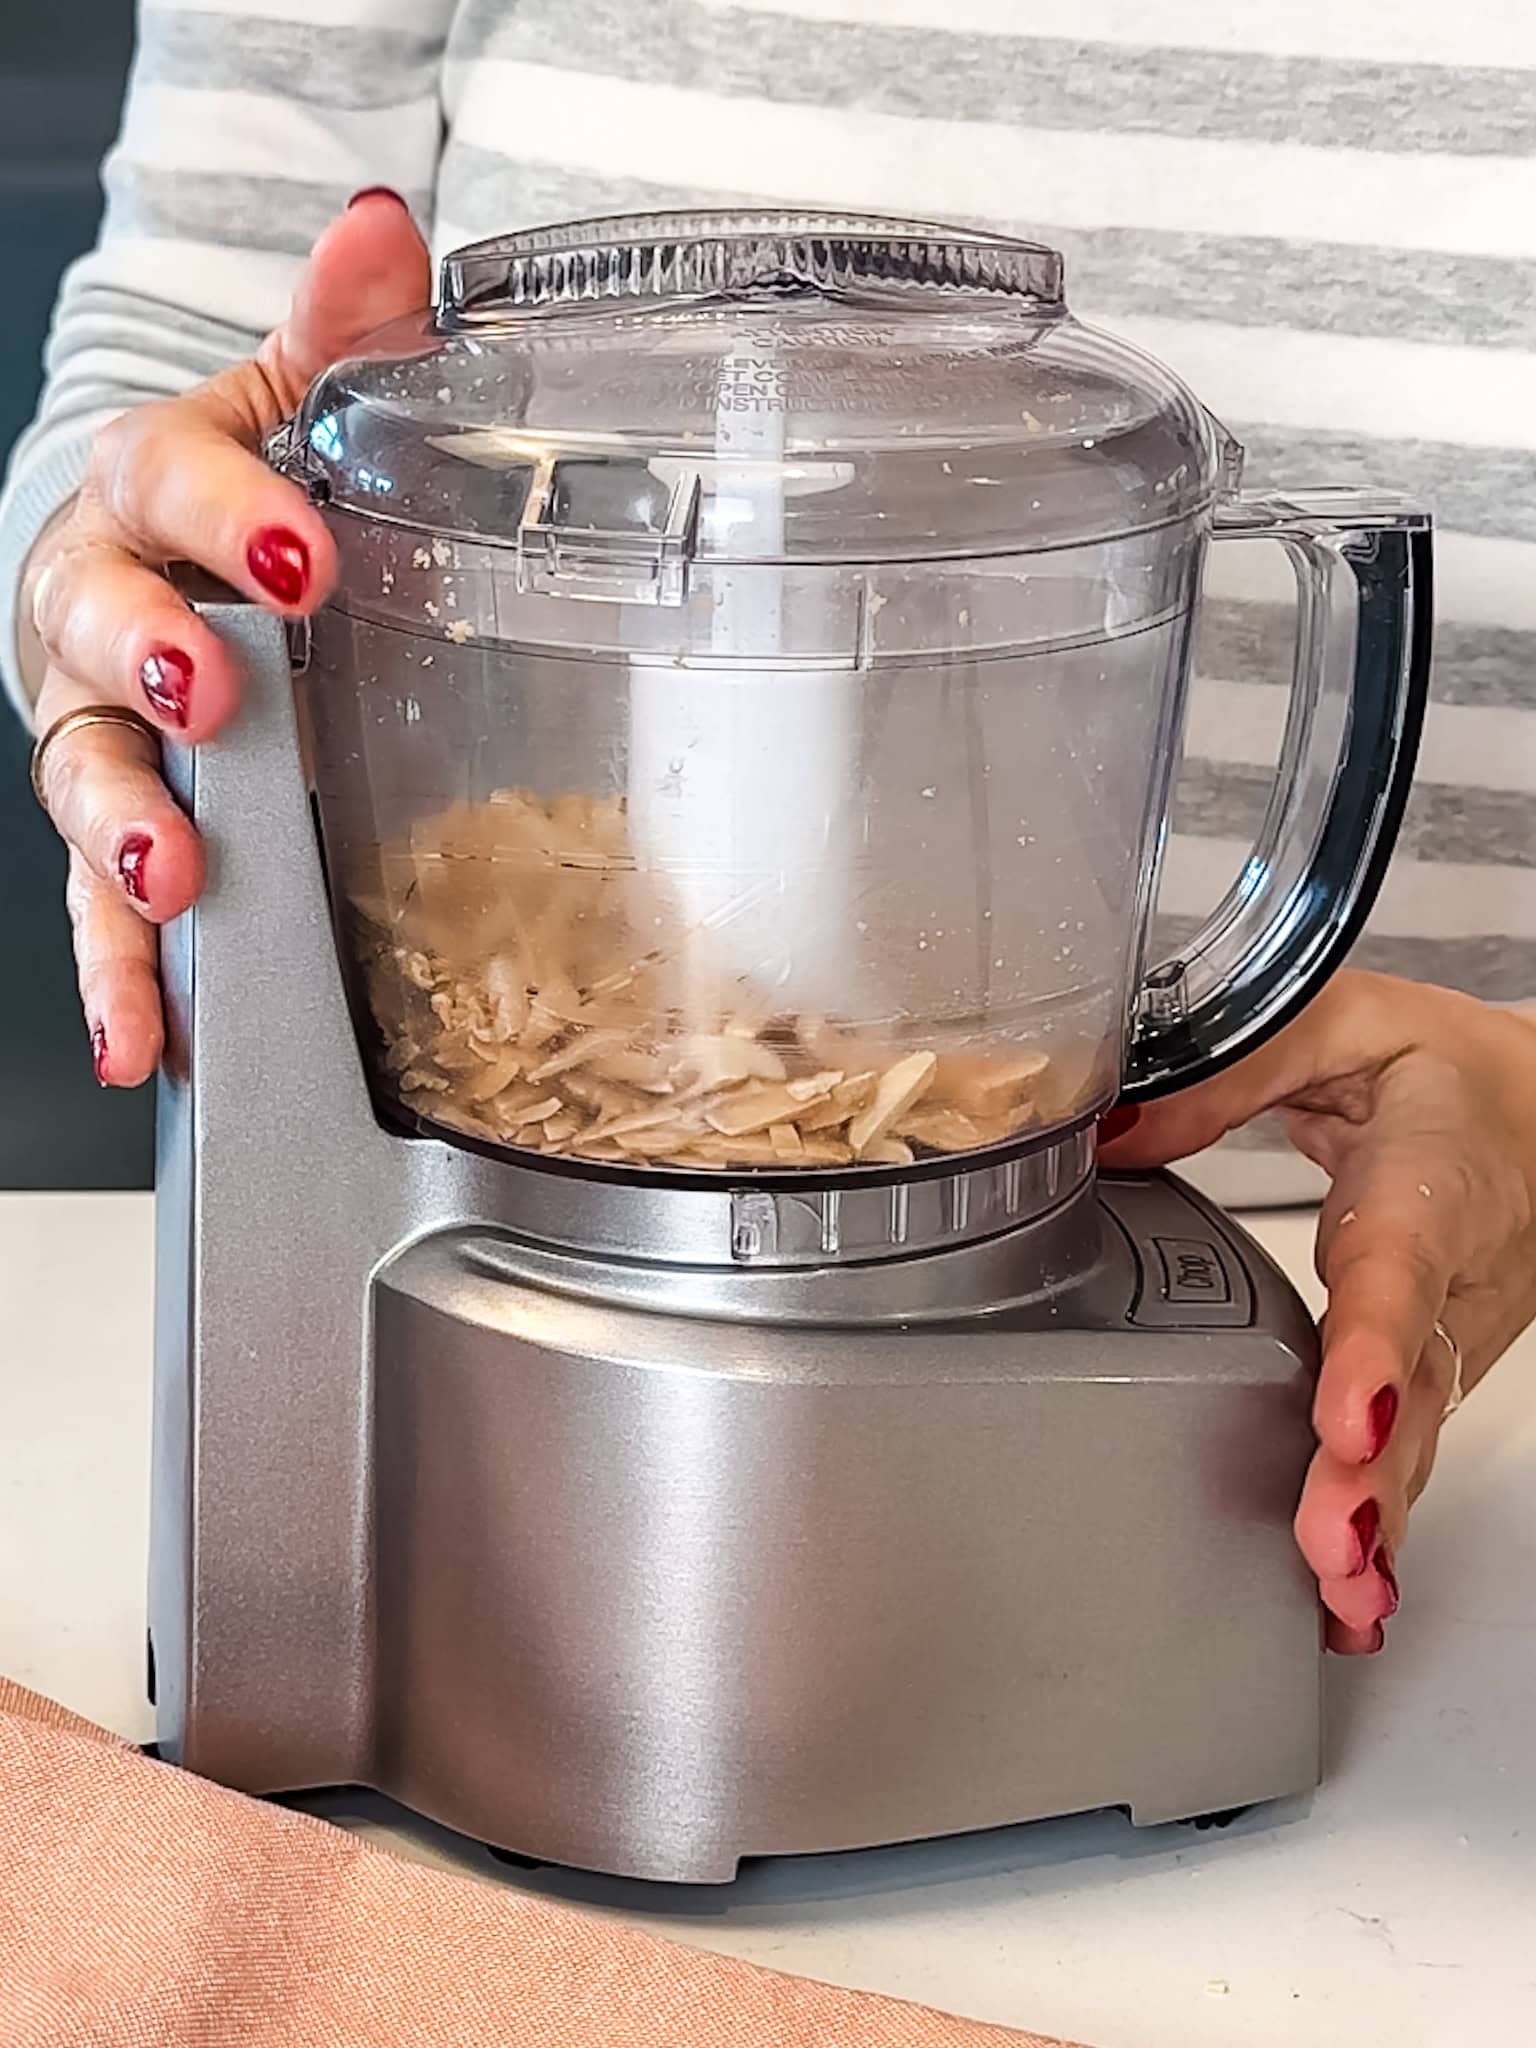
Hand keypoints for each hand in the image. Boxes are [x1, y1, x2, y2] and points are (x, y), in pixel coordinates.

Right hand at [22, 191, 430, 1085]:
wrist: (155, 565)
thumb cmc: (228, 493)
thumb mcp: (282, 404)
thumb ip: (335, 336)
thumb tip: (385, 228)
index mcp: (150, 491)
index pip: (167, 475)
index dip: (226, 510)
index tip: (300, 550)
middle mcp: (97, 604)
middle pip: (93, 622)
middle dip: (148, 660)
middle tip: (208, 699)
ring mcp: (92, 725)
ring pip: (81, 773)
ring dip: (122, 831)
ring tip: (171, 883)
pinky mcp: (108, 823)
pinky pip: (100, 903)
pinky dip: (120, 974)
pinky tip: (147, 1038)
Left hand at [1103, 972, 1535, 1652]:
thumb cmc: (1444, 1072)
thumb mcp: (1342, 1024)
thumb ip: (1232, 1071)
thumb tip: (1117, 1129)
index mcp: (1427, 1184)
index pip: (1399, 1273)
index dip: (1373, 1347)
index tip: (1347, 1412)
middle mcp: (1449, 1278)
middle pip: (1414, 1388)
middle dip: (1371, 1472)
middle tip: (1330, 1544)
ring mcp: (1452, 1336)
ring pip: (1418, 1438)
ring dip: (1378, 1517)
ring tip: (1339, 1594)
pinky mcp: (1439, 1369)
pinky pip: (1410, 1451)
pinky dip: (1385, 1525)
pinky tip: (1351, 1596)